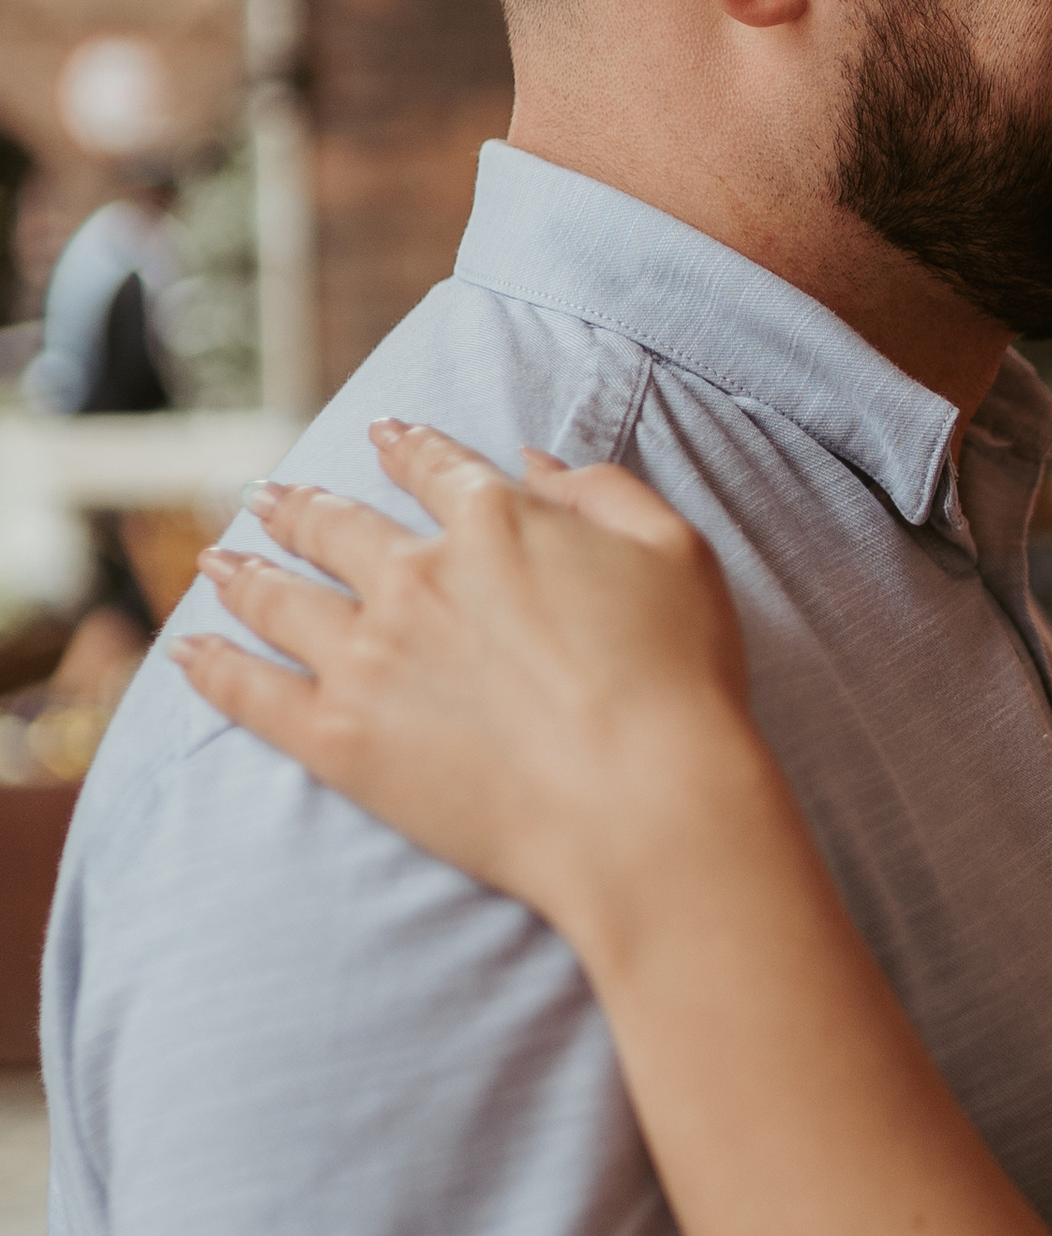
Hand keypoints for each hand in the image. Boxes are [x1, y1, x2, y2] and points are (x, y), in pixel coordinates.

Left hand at [176, 422, 757, 943]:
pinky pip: (250, 693)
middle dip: (300, 505)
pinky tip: (190, 653)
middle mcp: (415, 575)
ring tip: (218, 561)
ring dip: (244, 571)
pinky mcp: (338, 738)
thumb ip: (604, 491)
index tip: (380, 434)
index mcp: (495, 521)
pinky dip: (213, 668)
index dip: (404, 445)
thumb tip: (538, 461)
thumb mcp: (675, 553)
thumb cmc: (678, 681)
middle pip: (337, 525)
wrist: (640, 801)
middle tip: (268, 496)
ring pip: (282, 597)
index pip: (433, 467)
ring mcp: (367, 656)